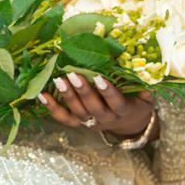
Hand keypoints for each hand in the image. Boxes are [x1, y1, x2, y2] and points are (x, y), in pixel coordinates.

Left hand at [39, 71, 156, 138]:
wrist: (130, 122)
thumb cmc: (135, 100)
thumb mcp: (142, 92)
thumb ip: (138, 80)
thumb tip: (135, 61)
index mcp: (124, 110)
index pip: (116, 102)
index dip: (108, 92)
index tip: (99, 78)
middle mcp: (107, 119)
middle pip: (94, 108)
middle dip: (83, 91)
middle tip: (73, 74)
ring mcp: (91, 123)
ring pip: (78, 113)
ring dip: (67, 96)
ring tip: (58, 80)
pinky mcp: (80, 124)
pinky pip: (65, 119)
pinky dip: (52, 108)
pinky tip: (42, 95)